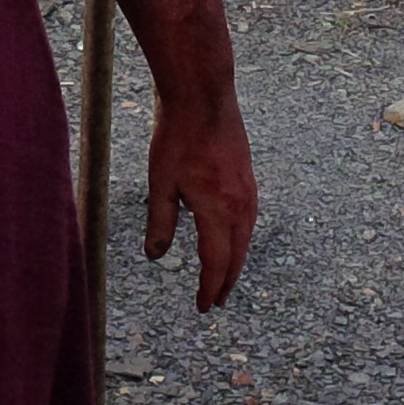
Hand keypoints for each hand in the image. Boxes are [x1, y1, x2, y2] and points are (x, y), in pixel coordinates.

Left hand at [142, 94, 257, 310]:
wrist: (204, 96)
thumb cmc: (177, 137)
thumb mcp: (160, 182)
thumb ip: (160, 222)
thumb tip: (155, 257)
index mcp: (218, 211)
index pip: (216, 264)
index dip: (210, 289)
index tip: (204, 307)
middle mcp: (240, 206)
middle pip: (236, 256)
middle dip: (225, 282)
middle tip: (215, 301)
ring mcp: (248, 191)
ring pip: (245, 239)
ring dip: (234, 261)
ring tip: (223, 277)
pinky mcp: (248, 178)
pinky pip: (248, 220)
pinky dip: (239, 239)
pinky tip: (229, 239)